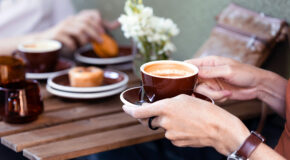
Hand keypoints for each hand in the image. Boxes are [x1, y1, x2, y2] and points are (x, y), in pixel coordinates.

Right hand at [40, 10, 119, 50]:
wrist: (45, 42)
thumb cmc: (67, 38)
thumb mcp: (83, 34)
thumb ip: (97, 30)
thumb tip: (117, 24)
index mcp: (78, 19)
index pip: (91, 14)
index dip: (99, 21)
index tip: (104, 32)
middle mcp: (71, 20)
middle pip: (86, 22)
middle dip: (95, 32)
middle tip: (101, 42)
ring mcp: (63, 26)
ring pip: (78, 30)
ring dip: (85, 39)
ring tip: (86, 45)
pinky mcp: (57, 34)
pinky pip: (68, 39)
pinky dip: (73, 45)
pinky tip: (74, 49)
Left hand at [123, 94, 249, 154]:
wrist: (219, 129)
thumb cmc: (205, 110)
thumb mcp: (185, 98)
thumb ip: (168, 102)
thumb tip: (159, 109)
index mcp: (165, 108)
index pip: (139, 112)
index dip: (130, 110)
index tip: (125, 107)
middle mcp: (164, 122)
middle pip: (151, 119)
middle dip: (153, 115)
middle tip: (164, 110)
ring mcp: (170, 134)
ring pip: (163, 126)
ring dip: (168, 121)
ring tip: (185, 117)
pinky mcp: (176, 142)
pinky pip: (171, 134)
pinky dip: (175, 129)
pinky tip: (187, 125)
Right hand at [185, 56, 265, 102]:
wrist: (258, 86)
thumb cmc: (245, 73)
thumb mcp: (227, 70)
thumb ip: (210, 71)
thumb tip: (194, 71)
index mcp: (208, 62)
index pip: (189, 64)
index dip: (183, 71)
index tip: (181, 79)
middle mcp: (207, 73)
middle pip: (192, 82)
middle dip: (200, 88)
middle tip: (210, 90)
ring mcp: (210, 83)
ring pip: (200, 92)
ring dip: (212, 95)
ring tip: (226, 92)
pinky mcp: (214, 93)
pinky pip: (208, 98)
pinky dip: (218, 98)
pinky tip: (227, 94)